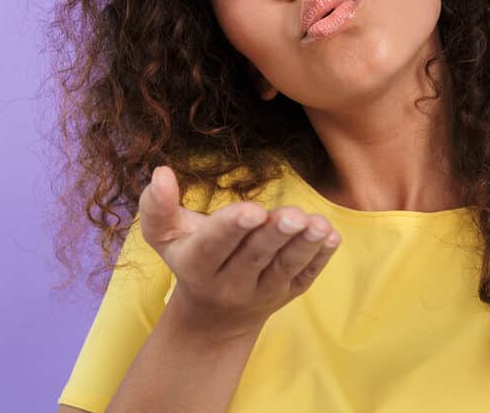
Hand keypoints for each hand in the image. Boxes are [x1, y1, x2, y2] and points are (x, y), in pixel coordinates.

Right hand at [138, 165, 341, 337]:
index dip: (232, 227)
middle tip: (292, 216)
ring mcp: (263, 291)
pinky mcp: (289, 293)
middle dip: (274, 235)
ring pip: (284, 268)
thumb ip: (157, 206)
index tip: (252, 210)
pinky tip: (332, 237)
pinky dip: (320, 258)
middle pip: (254, 257)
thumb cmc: (189, 260)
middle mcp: (230, 283)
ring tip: (319, 225)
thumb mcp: (165, 237)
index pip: (214, 245)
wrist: (213, 317)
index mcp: (198, 265)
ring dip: (303, 246)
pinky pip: (306, 276)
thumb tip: (161, 172)